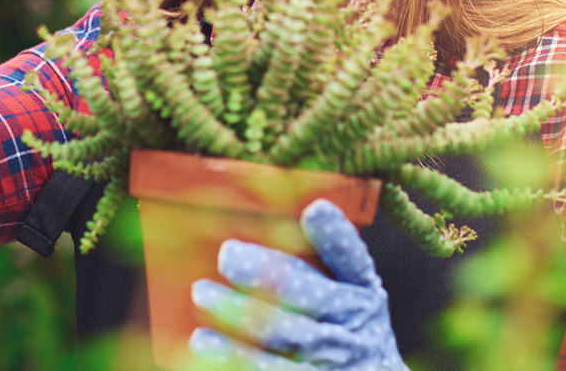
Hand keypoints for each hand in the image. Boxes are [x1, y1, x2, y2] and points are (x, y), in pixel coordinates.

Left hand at [189, 200, 405, 369]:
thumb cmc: (342, 330)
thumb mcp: (348, 296)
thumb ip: (320, 261)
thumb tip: (281, 218)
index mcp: (363, 294)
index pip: (353, 261)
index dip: (337, 237)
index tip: (315, 210)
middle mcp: (352, 325)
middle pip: (311, 298)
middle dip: (268, 274)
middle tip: (227, 255)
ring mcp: (334, 361)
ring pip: (286, 336)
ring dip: (241, 314)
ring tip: (203, 293)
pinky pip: (271, 369)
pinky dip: (235, 356)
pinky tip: (204, 339)